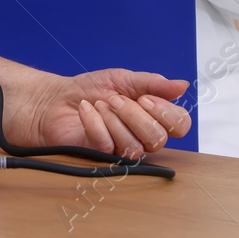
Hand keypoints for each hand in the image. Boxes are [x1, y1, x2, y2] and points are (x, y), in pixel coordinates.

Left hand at [19, 68, 190, 157]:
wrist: (56, 99)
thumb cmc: (90, 89)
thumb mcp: (122, 79)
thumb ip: (151, 83)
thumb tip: (182, 85)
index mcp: (153, 117)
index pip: (180, 125)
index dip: (167, 113)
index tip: (145, 98)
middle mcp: (141, 137)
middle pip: (158, 138)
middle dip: (135, 114)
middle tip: (115, 100)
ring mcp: (121, 150)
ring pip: (134, 146)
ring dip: (113, 119)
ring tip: (98, 105)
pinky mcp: (100, 158)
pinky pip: (107, 146)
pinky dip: (94, 123)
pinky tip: (85, 110)